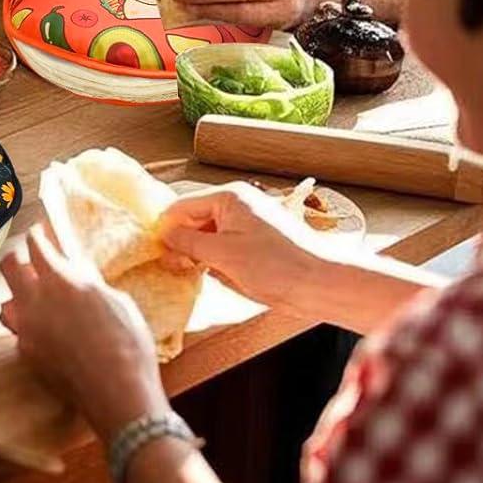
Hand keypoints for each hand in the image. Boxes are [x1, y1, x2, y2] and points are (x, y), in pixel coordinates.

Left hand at [0, 224, 167, 437]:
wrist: (117, 394)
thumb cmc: (127, 345)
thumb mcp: (117, 300)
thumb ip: (89, 282)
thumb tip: (77, 271)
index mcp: (60, 280)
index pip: (35, 245)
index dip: (38, 235)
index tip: (41, 233)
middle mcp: (35, 301)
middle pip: (9, 266)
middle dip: (18, 257)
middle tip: (33, 259)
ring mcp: (26, 329)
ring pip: (7, 301)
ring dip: (19, 294)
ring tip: (39, 298)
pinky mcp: (26, 353)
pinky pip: (18, 330)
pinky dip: (28, 324)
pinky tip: (47, 330)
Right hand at [157, 183, 326, 313]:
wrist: (324, 284)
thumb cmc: (277, 266)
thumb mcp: (222, 255)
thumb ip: (187, 243)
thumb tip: (164, 236)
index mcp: (228, 197)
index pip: (181, 207)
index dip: (166, 231)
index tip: (157, 254)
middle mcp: (238, 204)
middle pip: (195, 221)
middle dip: (187, 247)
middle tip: (181, 270)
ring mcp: (250, 222)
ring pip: (211, 238)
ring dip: (206, 259)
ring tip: (217, 276)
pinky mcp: (260, 242)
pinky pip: (228, 249)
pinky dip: (223, 264)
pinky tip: (232, 280)